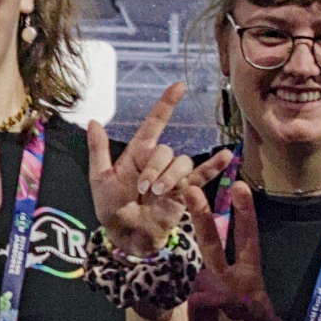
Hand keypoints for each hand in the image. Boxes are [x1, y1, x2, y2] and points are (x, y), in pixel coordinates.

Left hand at [84, 76, 200, 263]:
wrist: (125, 235)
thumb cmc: (110, 208)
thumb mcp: (100, 179)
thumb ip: (98, 150)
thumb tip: (93, 120)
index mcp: (138, 154)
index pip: (155, 123)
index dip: (167, 103)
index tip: (180, 85)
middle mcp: (158, 162)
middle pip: (166, 150)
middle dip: (154, 169)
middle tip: (142, 189)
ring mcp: (172, 176)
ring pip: (181, 163)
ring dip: (169, 177)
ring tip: (157, 194)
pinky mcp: (184, 192)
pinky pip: (202, 176)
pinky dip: (214, 166)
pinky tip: (226, 156)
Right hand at [175, 165, 290, 320]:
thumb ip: (254, 313)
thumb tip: (229, 300)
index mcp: (248, 280)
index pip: (246, 240)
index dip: (244, 215)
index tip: (239, 188)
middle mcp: (225, 281)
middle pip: (212, 241)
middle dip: (201, 214)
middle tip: (190, 189)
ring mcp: (205, 294)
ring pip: (193, 265)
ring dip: (184, 250)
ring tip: (172, 229)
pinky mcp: (189, 311)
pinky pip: (183, 292)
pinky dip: (178, 284)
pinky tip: (173, 278)